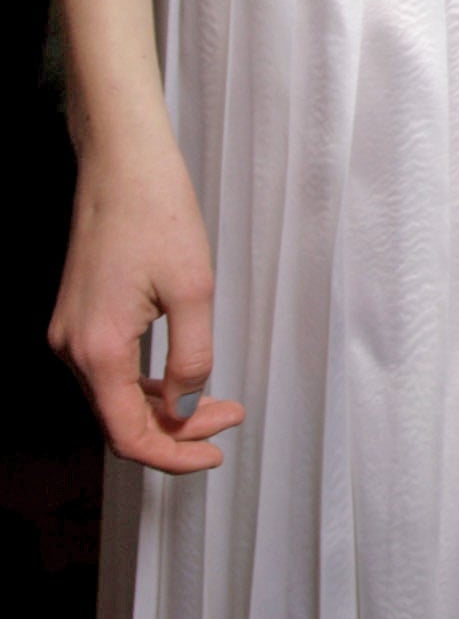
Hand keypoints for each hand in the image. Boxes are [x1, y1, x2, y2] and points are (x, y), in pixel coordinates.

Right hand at [49, 122, 242, 471]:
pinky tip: (180, 380)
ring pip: (114, 399)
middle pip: (120, 422)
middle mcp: (72, 349)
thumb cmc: (158, 213)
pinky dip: (144, 385)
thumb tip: (185, 408)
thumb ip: (191, 358)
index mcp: (98, 349)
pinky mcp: (77, 318)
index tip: (217, 454)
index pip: (129, 435)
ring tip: (217, 403)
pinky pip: (108, 372)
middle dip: (177, 431)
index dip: (174, 456)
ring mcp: (70, 333)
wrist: (121, 162)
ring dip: (164, 409)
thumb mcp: (193, 290)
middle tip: (230, 419)